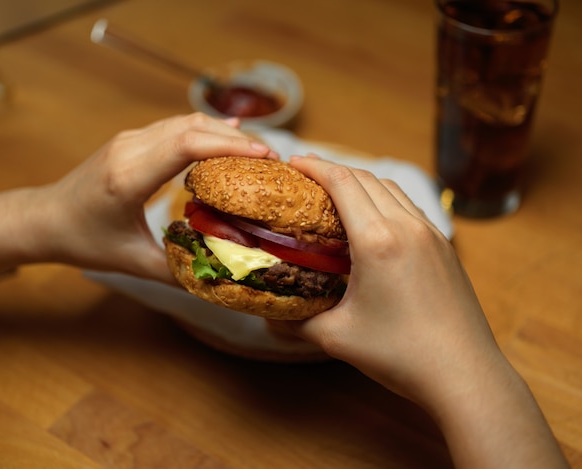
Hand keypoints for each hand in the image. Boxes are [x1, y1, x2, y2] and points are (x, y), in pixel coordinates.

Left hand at [39, 113, 276, 281]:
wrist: (44, 218)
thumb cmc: (82, 240)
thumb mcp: (132, 262)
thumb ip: (177, 272)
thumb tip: (220, 282)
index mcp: (128, 177)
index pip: (186, 145)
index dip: (229, 146)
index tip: (265, 157)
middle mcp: (129, 149)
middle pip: (193, 127)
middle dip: (238, 140)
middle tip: (273, 160)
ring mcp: (129, 140)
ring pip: (186, 122)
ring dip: (223, 133)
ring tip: (258, 152)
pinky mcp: (132, 140)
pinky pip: (175, 127)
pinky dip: (205, 130)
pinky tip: (228, 134)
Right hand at [280, 155, 495, 405]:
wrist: (464, 374)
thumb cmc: (400, 355)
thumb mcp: (336, 338)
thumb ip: (297, 323)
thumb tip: (270, 319)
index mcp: (377, 240)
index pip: (342, 183)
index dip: (315, 167)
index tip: (293, 162)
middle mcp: (407, 226)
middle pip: (366, 178)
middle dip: (334, 170)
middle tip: (307, 175)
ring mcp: (431, 234)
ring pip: (391, 189)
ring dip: (362, 182)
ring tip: (337, 192)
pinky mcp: (444, 247)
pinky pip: (410, 207)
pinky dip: (385, 199)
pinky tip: (374, 218)